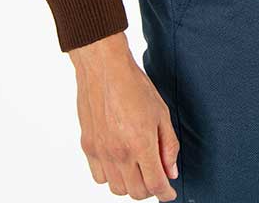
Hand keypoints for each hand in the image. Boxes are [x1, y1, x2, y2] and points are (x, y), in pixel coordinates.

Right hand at [68, 31, 178, 199]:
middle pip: (136, 192)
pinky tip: (119, 161)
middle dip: (149, 189)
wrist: (104, 68)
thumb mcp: (161, 112)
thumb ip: (168, 145)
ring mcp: (101, 152)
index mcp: (141, 144)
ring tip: (137, 167)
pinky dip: (111, 176)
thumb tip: (170, 171)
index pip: (155, 184)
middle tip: (155, 176)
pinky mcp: (88, 146)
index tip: (169, 194)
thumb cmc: (134, 85)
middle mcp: (119, 153)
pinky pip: (99, 177)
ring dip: (130, 184)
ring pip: (116, 188)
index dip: (165, 193)